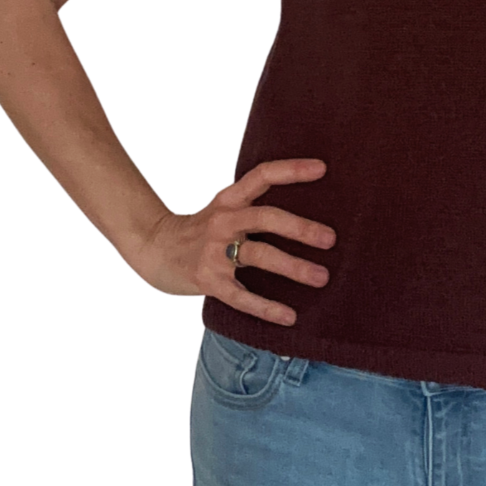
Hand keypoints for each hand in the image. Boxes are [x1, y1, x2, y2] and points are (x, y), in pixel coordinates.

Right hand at [124, 158, 335, 323]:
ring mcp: (214, 250)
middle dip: (300, 228)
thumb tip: (306, 204)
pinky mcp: (208, 280)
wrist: (153, 249)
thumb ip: (254, 204)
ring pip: (259, 255)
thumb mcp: (224, 207)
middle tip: (331, 239)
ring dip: (293, 267)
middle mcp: (223, 220)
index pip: (262, 175)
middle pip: (266, 217)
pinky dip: (267, 308)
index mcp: (230, 199)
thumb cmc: (201, 229)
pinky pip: (241, 296)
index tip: (323, 168)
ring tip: (322, 277)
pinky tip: (290, 317)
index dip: (292, 169)